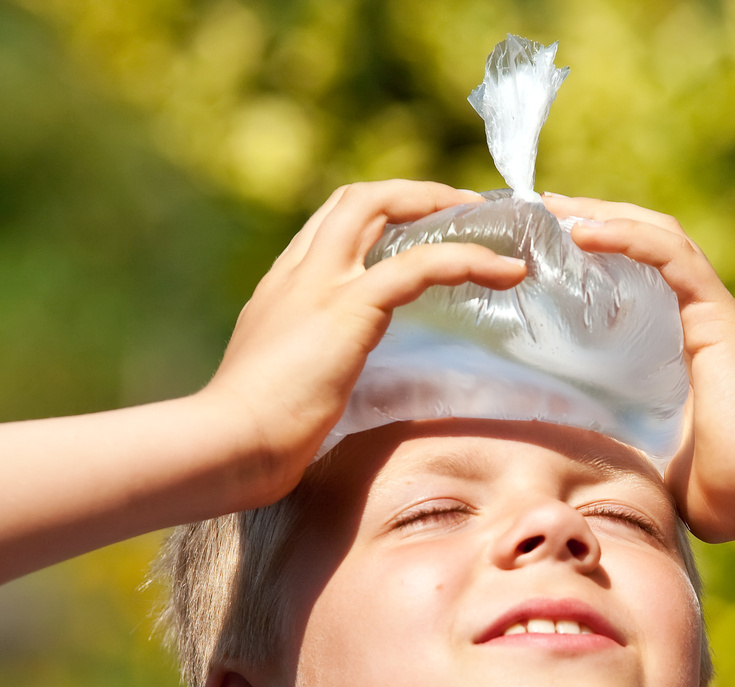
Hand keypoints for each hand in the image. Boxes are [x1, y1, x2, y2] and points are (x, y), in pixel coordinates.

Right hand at [203, 180, 527, 501]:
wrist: (228, 444)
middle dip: (413, 194)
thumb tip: (337, 388)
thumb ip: (310, 369)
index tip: (420, 230)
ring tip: (493, 229)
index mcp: (281, 289)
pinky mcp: (349, 308)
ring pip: (383, 207)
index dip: (380, 217)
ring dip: (442, 207)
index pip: (330, 227)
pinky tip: (506, 272)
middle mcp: (299, 273)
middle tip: (462, 210)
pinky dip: (466, 260)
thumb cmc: (249, 436)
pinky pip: (419, 265)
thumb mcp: (284, 386)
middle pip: (355, 199)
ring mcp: (321, 284)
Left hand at [544, 195, 734, 543]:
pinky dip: (627, 235)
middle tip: (535, 211)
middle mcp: (695, 317)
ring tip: (551, 207)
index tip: (539, 247)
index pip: (634, 276)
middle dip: (588, 218)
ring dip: (602, 214)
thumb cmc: (719, 490)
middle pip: (640, 242)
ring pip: (655, 234)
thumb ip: (613, 439)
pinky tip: (582, 231)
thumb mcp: (645, 453)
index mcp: (678, 344)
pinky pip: (671, 254)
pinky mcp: (716, 313)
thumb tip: (562, 454)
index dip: (591, 253)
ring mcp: (709, 311)